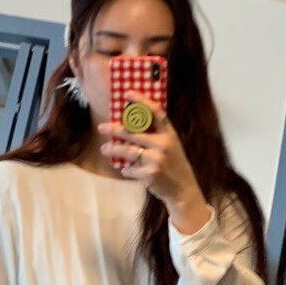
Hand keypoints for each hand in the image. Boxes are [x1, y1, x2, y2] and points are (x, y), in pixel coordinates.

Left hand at [98, 109, 211, 232]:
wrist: (183, 190)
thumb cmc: (174, 166)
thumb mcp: (172, 146)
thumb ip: (157, 136)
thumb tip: (132, 126)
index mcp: (169, 134)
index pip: (156, 112)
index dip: (142, 101)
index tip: (128, 94)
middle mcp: (163, 144)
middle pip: (133, 132)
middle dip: (114, 129)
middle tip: (102, 127)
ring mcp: (156, 159)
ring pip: (127, 150)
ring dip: (113, 149)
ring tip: (104, 149)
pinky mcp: (149, 174)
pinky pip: (129, 168)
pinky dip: (125, 169)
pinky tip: (125, 169)